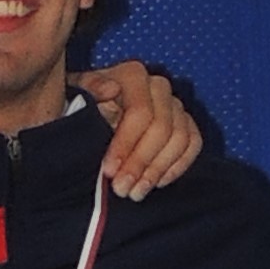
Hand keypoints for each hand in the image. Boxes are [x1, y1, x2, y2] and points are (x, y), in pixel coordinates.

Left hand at [73, 62, 201, 200]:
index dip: (126, 144)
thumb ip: (90, 92)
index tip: (109, 171)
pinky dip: (178, 166)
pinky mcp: (184, 123)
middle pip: (162, 128)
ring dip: (158, 170)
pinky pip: (193, 143)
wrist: (89, 115)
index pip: (140, 112)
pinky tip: (157, 183)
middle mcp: (158, 86)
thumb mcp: (76, 97)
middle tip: (122, 189)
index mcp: (132, 76)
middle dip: (141, 163)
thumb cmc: (81, 108)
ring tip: (136, 192)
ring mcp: (174, 105)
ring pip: (180, 137)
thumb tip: (110, 90)